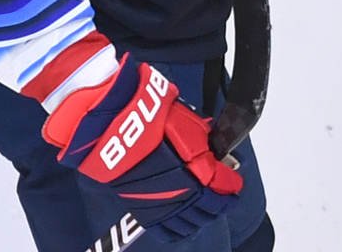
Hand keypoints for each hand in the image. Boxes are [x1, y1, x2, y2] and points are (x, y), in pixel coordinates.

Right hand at [40, 55, 242, 240]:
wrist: (107, 122)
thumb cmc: (144, 114)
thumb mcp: (181, 118)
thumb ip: (199, 137)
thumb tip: (212, 148)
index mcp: (194, 170)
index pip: (222, 187)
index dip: (231, 185)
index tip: (234, 182)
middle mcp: (178, 192)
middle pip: (207, 209)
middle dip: (218, 203)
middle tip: (223, 196)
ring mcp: (157, 202)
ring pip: (186, 223)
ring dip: (199, 216)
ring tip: (206, 209)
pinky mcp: (138, 206)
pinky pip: (163, 227)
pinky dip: (176, 226)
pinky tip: (181, 221)